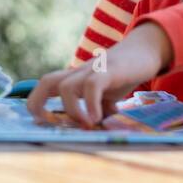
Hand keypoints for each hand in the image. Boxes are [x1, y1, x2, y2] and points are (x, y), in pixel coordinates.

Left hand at [27, 23, 171, 126]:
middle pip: (47, 81)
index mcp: (75, 78)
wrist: (145, 50)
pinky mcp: (109, 70)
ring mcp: (93, 70)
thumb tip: (95, 132)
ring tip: (86, 124)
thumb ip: (99, 112)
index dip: (37, 102)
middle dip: (38, 103)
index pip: (46, 85)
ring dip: (72, 110)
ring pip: (66, 86)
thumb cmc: (123, 75)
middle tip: (47, 124)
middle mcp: (79, 73)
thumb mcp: (108, 97)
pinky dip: (91, 104)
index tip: (41, 122)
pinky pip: (92, 85)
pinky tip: (97, 119)